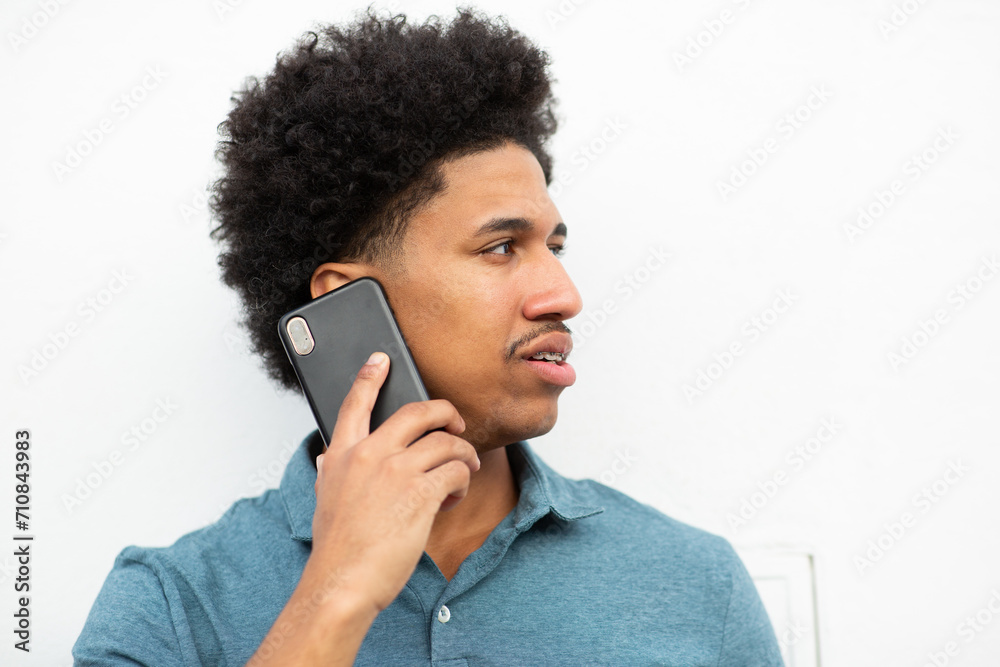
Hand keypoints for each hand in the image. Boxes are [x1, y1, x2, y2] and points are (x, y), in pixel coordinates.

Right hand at [307, 351, 480, 613]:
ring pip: (446, 442)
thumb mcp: (324, 500)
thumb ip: (330, 473)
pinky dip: (462, 482)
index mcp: (341, 455)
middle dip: (445, 411)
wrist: (341, 583)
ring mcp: (396, 471)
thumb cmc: (337, 549)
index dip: (370, 377)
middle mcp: (369, 455)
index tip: (381, 359)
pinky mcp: (420, 492)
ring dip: (462, 456)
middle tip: (456, 421)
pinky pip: (456, 471)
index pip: (355, 404)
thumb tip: (326, 458)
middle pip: (417, 412)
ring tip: (460, 474)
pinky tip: (453, 498)